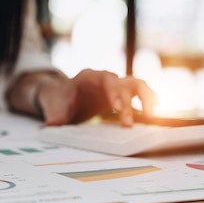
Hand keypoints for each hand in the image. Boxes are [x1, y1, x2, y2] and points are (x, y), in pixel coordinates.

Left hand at [39, 69, 156, 125]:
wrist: (61, 96)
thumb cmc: (59, 100)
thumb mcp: (55, 107)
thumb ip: (55, 116)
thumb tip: (50, 125)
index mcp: (89, 77)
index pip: (106, 79)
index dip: (114, 92)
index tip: (117, 108)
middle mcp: (105, 78)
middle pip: (124, 83)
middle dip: (129, 102)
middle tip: (128, 124)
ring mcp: (115, 86)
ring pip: (137, 85)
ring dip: (146, 98)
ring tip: (151, 116)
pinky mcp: (121, 95)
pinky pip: (139, 94)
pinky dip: (148, 101)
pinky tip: (153, 114)